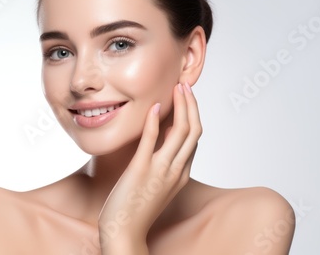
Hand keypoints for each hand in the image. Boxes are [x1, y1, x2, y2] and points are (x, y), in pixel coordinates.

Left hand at [98, 82, 201, 249]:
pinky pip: (152, 142)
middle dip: (192, 105)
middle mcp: (176, 171)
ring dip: (181, 106)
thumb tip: (165, 132)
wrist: (124, 232)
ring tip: (177, 88)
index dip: (193, 114)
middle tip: (185, 85)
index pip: (195, 138)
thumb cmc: (136, 207)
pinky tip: (154, 107)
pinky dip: (155, 122)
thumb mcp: (157, 182)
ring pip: (181, 133)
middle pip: (194, 131)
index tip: (187, 96)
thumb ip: (165, 159)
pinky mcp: (141, 171)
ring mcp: (160, 171)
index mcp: (181, 173)